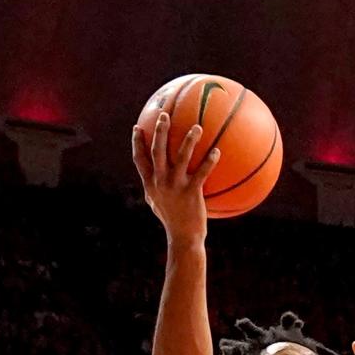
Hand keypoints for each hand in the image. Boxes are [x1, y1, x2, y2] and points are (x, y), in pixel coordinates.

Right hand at [131, 113, 220, 241]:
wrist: (183, 239)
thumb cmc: (172, 222)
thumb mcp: (158, 205)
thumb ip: (155, 189)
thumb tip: (154, 180)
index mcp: (151, 184)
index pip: (139, 160)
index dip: (137, 142)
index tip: (138, 127)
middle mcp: (160, 182)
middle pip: (157, 150)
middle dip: (160, 131)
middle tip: (165, 115)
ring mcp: (175, 187)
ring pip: (181, 157)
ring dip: (189, 140)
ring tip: (198, 127)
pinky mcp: (191, 193)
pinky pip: (202, 172)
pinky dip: (209, 161)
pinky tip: (217, 151)